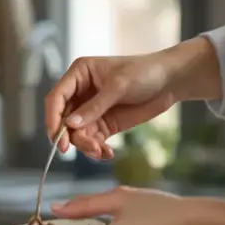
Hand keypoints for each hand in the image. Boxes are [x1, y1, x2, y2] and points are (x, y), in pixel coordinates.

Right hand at [45, 37, 218, 158]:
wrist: (171, 81)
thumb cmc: (145, 72)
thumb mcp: (119, 86)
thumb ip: (94, 106)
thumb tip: (70, 124)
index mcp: (78, 75)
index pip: (56, 98)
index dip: (53, 118)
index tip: (58, 137)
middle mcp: (80, 93)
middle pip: (64, 120)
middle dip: (72, 136)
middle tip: (85, 148)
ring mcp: (91, 110)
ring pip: (77, 133)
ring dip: (86, 145)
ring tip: (101, 151)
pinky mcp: (103, 124)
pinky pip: (92, 140)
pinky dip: (96, 149)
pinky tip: (107, 153)